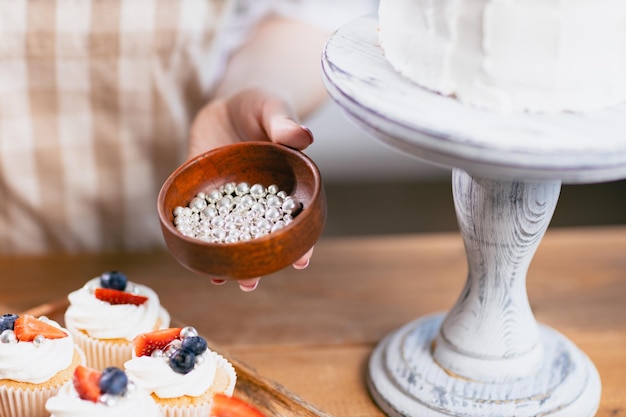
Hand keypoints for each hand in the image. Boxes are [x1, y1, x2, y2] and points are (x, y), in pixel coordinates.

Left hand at [188, 88, 315, 290]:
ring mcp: (231, 201)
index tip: (302, 261)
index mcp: (285, 186)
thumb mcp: (273, 109)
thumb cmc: (261, 106)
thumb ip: (285, 123)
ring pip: (233, 236)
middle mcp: (259, 200)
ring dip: (228, 259)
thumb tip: (303, 136)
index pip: (296, 220)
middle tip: (251, 282)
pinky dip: (200, 238)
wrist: (229, 104)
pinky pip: (202, 219)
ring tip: (224, 281)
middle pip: (262, 236)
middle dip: (258, 261)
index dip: (301, 242)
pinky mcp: (205, 194)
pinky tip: (194, 257)